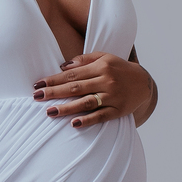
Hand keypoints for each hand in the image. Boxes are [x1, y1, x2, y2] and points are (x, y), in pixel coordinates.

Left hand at [33, 52, 154, 127]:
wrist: (144, 83)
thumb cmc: (119, 69)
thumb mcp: (104, 57)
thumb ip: (84, 60)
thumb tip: (63, 67)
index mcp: (101, 66)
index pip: (72, 74)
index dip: (54, 79)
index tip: (38, 84)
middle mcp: (106, 81)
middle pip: (76, 88)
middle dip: (55, 92)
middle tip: (37, 97)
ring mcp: (112, 97)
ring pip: (86, 103)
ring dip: (67, 108)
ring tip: (50, 112)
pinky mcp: (118, 110)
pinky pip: (101, 116)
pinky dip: (87, 120)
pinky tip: (74, 124)